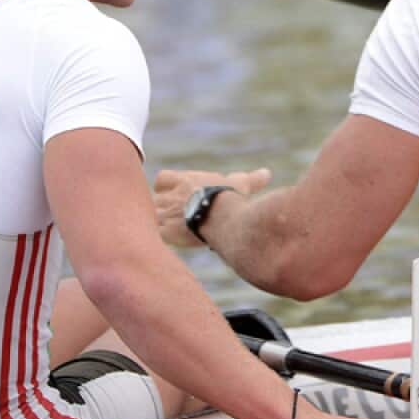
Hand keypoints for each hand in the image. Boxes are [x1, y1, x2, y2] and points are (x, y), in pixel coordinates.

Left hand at [153, 167, 271, 246]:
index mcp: (183, 181)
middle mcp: (170, 196)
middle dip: (160, 207)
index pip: (163, 179)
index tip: (174, 192)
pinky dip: (155, 239)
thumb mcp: (240, 184)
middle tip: (170, 215)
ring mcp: (165, 214)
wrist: (222, 216)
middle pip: (154, 199)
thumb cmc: (231, 197)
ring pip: (150, 216)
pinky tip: (162, 245)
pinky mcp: (164, 232)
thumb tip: (267, 173)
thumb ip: (251, 179)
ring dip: (155, 223)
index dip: (166, 186)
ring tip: (165, 230)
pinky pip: (152, 235)